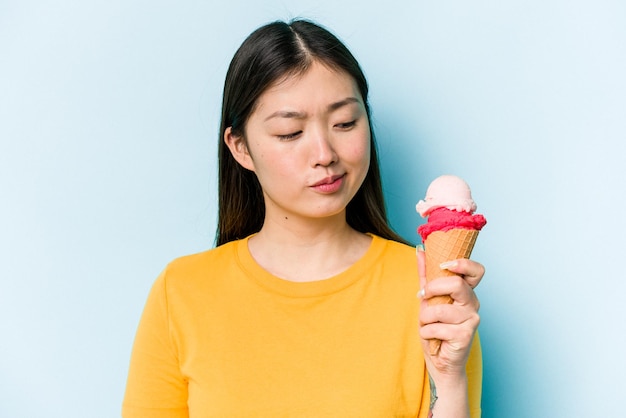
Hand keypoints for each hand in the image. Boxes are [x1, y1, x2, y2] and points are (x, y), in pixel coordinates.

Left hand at [417, 247, 483, 378]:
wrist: (440, 361)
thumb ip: (426, 275)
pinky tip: (434, 338)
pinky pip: (436, 327)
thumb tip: (420, 250)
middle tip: (423, 296)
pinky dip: (427, 332)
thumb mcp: (428, 299)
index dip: (463, 264)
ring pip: (440, 309)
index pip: (477, 271)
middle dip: (433, 289)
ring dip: (426, 318)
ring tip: (429, 325)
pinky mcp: (465, 335)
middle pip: (456, 284)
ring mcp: (471, 319)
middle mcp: (473, 303)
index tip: (445, 264)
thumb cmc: (436, 329)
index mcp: (466, 292)